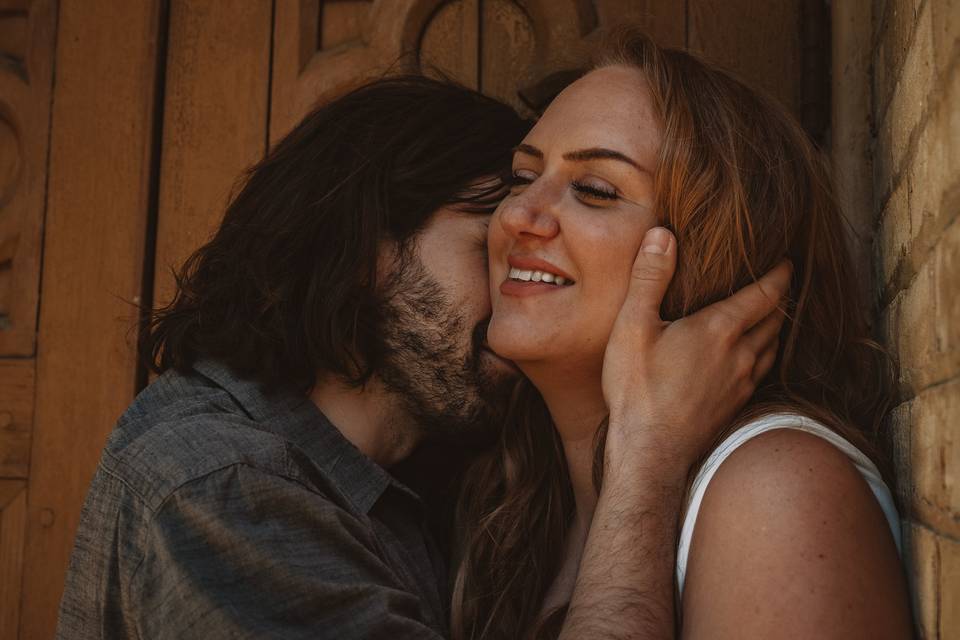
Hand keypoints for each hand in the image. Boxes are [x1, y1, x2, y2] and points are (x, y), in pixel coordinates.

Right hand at [601, 226, 791, 475]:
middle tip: (782, 283)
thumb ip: (650, 278)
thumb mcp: (633, 326)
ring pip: (772, 348)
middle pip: (775, 320)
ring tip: (773, 316)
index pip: (764, 294)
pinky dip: (764, 355)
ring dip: (776, 328)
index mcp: (719, 329)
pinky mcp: (735, 406)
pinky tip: (753, 359)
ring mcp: (741, 384)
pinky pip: (761, 372)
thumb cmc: (638, 389)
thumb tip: (663, 234)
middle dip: (781, 298)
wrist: (650, 453)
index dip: (779, 275)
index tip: (788, 259)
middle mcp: (740, 355)